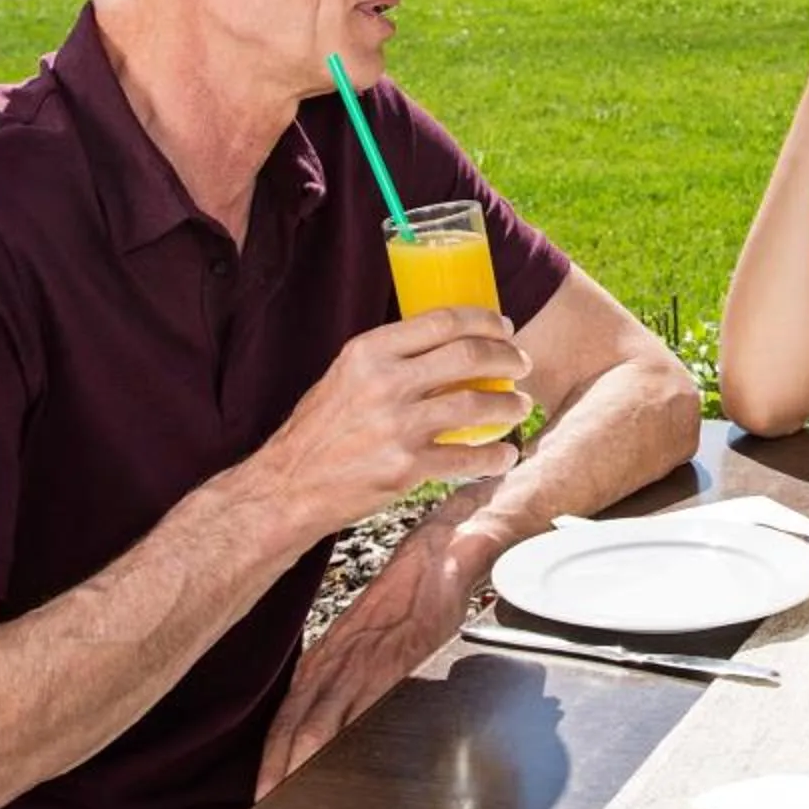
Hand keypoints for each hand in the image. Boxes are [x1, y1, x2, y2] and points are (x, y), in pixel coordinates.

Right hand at [243, 309, 530, 538]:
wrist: (287, 488)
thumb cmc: (319, 430)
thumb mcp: (345, 376)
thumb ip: (388, 359)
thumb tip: (444, 343)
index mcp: (368, 352)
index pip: (442, 321)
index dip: (483, 320)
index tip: (504, 327)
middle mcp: (384, 383)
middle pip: (468, 357)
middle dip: (506, 358)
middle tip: (521, 363)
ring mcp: (396, 427)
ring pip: (475, 406)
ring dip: (508, 405)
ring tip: (521, 405)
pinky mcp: (405, 469)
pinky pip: (466, 458)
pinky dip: (494, 456)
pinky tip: (505, 453)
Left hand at [255, 495, 482, 794]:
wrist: (438, 558)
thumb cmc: (406, 598)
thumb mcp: (361, 637)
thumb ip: (343, 674)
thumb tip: (330, 718)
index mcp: (323, 658)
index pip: (284, 717)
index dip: (268, 758)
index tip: (259, 793)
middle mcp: (334, 661)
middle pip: (293, 727)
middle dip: (276, 772)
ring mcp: (362, 663)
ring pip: (319, 724)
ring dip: (301, 765)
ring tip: (289, 801)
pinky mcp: (394, 664)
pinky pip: (362, 711)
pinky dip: (345, 744)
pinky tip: (337, 767)